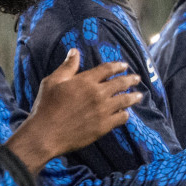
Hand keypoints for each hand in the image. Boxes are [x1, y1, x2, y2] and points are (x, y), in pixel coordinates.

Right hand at [9, 52, 142, 170]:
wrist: (46, 134)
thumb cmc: (46, 106)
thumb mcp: (53, 81)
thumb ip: (67, 67)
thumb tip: (75, 51)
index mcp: (86, 80)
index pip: (107, 69)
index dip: (118, 66)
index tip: (124, 66)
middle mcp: (98, 93)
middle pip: (120, 83)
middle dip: (130, 79)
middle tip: (137, 79)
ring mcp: (103, 110)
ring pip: (125, 100)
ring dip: (133, 96)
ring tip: (139, 95)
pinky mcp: (104, 126)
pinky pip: (121, 118)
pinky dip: (125, 114)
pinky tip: (126, 113)